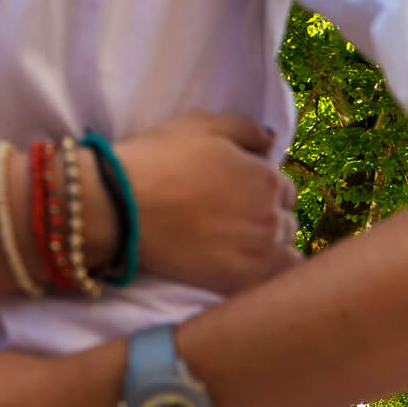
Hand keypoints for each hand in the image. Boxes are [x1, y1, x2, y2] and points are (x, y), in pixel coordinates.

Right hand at [116, 112, 302, 295]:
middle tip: (234, 222)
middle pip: (286, 220)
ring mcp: (260, 250)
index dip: (262, 191)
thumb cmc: (158, 160)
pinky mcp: (241, 280)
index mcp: (267, 178)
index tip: (238, 197)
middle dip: (267, 219)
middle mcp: (271, 215)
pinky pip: (274, 281)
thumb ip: (246, 130)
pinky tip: (246, 268)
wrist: (121, 207)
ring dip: (269, 247)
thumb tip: (272, 142)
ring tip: (238, 247)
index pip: (283, 189)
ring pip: (285, 251)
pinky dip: (268, 275)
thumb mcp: (202, 125)